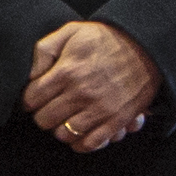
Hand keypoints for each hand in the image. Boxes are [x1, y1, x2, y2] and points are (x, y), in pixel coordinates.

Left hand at [22, 20, 159, 151]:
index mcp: (67, 71)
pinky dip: (81, 143)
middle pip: (44, 120)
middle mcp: (81, 93)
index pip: (32, 99)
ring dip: (60, 129)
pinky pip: (90, 143)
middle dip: (42, 114)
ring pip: (64, 134)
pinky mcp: (116, 120)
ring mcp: (99, 109)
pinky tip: (79, 132)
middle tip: (49, 108)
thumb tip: (30, 75)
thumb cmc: (106, 39)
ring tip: (65, 118)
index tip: (35, 97)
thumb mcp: (71, 32)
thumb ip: (44, 50)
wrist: (146, 46)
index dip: (29, 99)